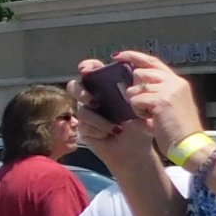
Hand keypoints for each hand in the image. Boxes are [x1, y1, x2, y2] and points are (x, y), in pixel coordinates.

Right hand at [71, 60, 176, 175]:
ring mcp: (86, 113)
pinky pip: (84, 125)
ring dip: (98, 119)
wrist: (136, 148)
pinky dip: (99, 129)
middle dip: (81, 91)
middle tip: (93, 100)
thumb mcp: (141, 104)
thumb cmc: (139, 124)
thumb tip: (132, 77)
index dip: (87, 67)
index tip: (87, 69)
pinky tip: (110, 133)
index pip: (91, 70)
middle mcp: (92, 98)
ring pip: (81, 110)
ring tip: (114, 127)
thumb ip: (136, 89)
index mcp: (106, 86)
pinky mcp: (83, 128)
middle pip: (75, 86)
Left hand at [116, 52, 202, 155]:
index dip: (134, 57)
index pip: (153, 62)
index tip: (119, 56)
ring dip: (136, 104)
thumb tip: (132, 86)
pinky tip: (150, 120)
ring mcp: (168, 90)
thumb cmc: (178, 131)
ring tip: (151, 116)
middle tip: (140, 104)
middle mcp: (174, 82)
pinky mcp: (161, 100)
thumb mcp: (170, 106)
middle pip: (140, 73)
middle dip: (133, 87)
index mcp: (177, 82)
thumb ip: (157, 93)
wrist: (189, 145)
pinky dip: (138, 111)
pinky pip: (136, 100)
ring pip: (135, 89)